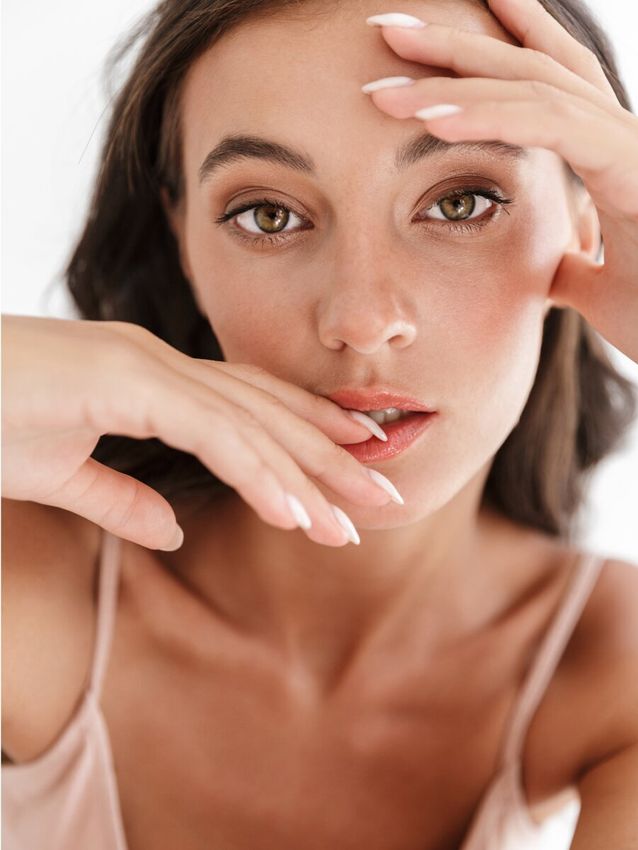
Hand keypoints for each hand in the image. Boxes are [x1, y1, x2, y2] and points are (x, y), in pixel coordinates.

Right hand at [1, 315, 397, 550]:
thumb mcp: (61, 474)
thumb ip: (123, 499)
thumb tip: (175, 530)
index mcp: (152, 379)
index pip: (248, 408)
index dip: (306, 438)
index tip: (352, 474)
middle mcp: (160, 365)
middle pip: (266, 412)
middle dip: (330, 456)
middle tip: (385, 498)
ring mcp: (144, 368)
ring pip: (250, 424)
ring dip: (307, 474)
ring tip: (355, 521)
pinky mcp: (124, 382)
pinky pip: (209, 433)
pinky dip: (256, 473)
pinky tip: (294, 513)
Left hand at [363, 0, 637, 362]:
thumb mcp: (597, 287)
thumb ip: (571, 264)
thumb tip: (554, 264)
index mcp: (608, 153)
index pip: (548, 81)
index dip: (498, 45)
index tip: (430, 39)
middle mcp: (620, 134)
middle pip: (528, 68)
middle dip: (455, 47)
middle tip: (383, 29)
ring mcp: (630, 143)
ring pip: (531, 88)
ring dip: (451, 83)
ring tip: (382, 86)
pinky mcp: (631, 166)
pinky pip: (550, 127)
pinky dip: (489, 119)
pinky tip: (432, 119)